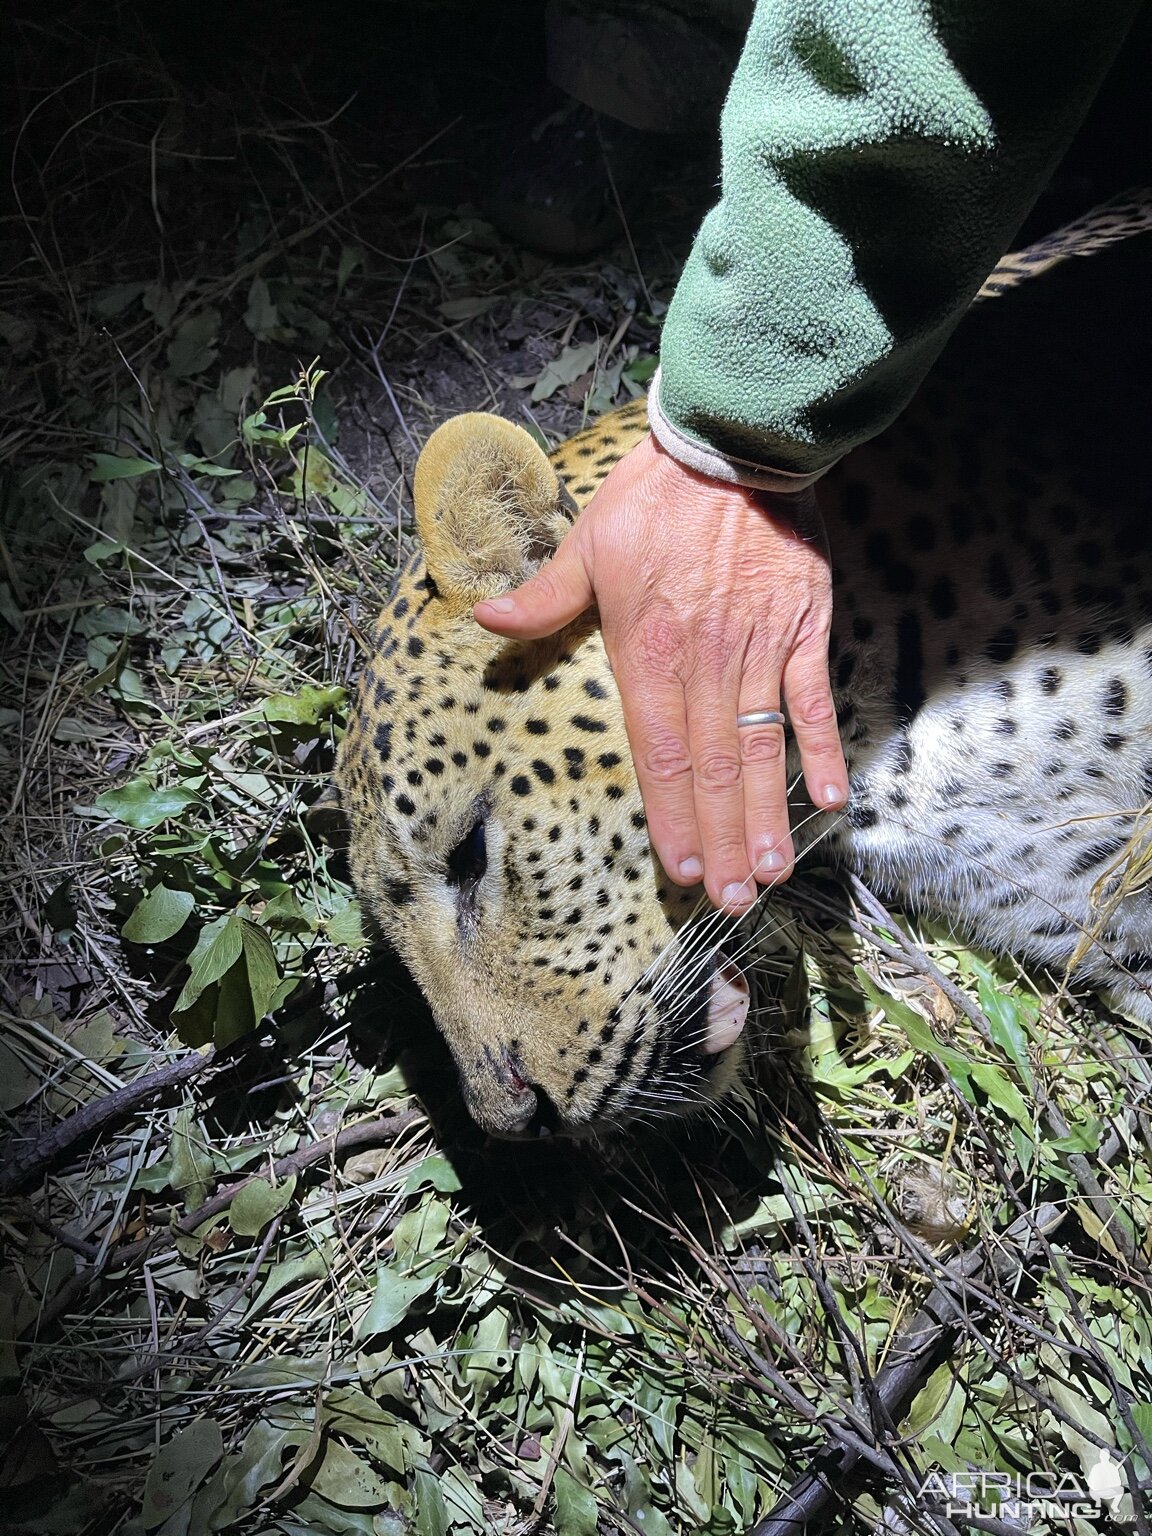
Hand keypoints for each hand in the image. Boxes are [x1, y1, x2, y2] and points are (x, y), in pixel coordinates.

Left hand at [474, 434, 848, 910]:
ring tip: (771, 871)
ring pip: (763, 747)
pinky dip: (823, 748)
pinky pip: (813, 699)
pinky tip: (832, 798)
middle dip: (722, 839)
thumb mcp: (588, 543)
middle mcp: (706, 664)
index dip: (671, 816)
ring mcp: (760, 649)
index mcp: (648, 652)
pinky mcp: (804, 628)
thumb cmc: (653, 497)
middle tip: (731, 900)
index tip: (681, 870)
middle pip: (714, 768)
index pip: (660, 754)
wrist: (731, 445)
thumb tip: (484, 621)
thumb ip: (543, 596)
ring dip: (768, 813)